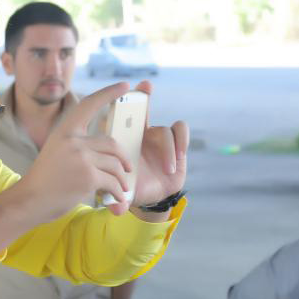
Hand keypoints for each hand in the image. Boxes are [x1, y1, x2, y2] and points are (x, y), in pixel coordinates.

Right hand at [19, 82, 135, 221]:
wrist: (30, 199)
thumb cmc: (45, 179)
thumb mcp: (57, 151)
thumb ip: (77, 145)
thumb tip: (106, 149)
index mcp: (64, 130)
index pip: (89, 104)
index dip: (108, 93)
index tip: (125, 85)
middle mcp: (73, 140)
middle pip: (112, 143)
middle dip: (123, 158)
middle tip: (127, 168)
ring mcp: (81, 158)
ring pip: (115, 165)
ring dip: (122, 179)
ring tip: (122, 189)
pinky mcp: (88, 177)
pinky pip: (113, 182)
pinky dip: (119, 192)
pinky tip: (117, 199)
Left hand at [129, 81, 188, 206]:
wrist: (146, 196)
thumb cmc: (128, 187)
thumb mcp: (119, 190)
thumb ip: (117, 198)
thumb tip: (117, 212)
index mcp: (124, 140)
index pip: (122, 115)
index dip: (123, 99)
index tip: (126, 86)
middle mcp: (141, 135)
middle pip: (144, 108)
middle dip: (144, 95)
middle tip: (146, 87)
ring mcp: (160, 140)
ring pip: (165, 131)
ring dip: (168, 150)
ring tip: (167, 168)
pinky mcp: (177, 148)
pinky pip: (182, 135)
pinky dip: (181, 144)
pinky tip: (177, 161)